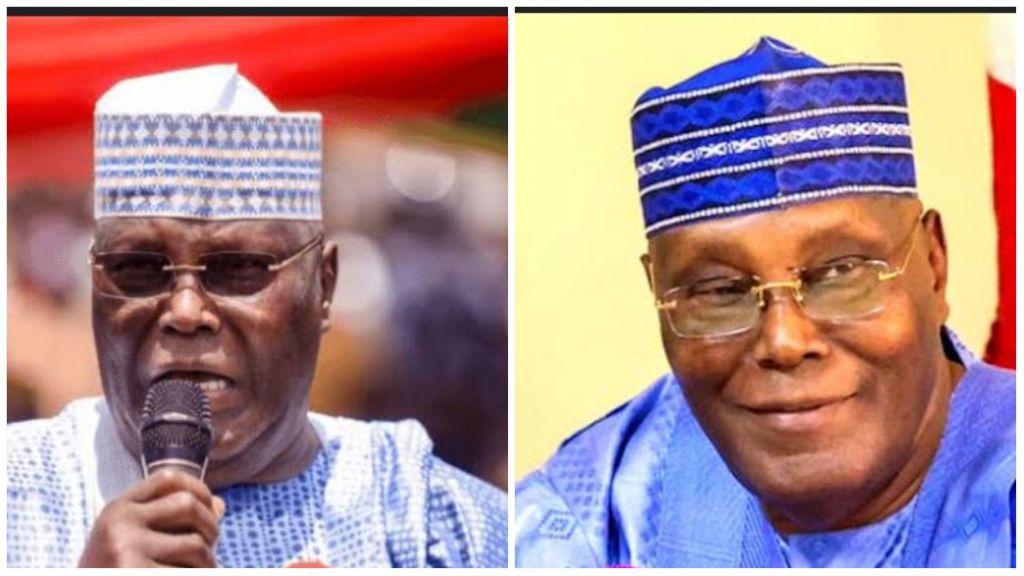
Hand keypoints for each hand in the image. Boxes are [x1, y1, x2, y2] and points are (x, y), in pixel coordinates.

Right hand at [78, 469, 225, 566]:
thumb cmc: (118, 569)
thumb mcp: (135, 538)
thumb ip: (171, 519)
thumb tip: (219, 505)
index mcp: (117, 509)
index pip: (167, 478)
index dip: (198, 487)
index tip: (209, 505)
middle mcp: (119, 523)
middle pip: (187, 504)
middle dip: (211, 525)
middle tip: (212, 545)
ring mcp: (126, 549)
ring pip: (195, 544)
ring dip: (209, 561)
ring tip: (204, 569)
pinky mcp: (134, 572)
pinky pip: (186, 573)